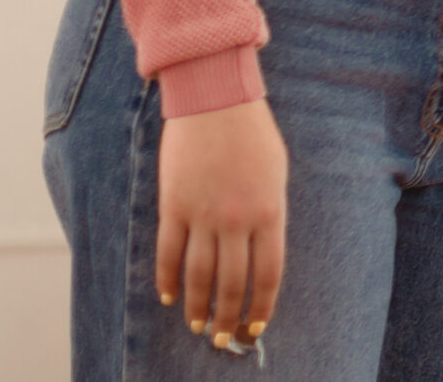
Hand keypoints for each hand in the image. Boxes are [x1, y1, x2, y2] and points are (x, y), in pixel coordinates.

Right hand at [157, 97, 287, 351]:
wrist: (215, 101)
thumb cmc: (253, 134)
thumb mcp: (276, 174)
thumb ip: (269, 213)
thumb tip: (260, 250)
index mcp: (269, 211)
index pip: (268, 273)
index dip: (262, 305)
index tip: (257, 326)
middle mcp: (236, 220)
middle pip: (232, 284)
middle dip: (229, 318)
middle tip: (224, 340)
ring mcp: (202, 215)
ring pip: (199, 276)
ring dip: (198, 307)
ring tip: (198, 326)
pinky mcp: (173, 207)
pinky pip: (168, 254)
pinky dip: (167, 279)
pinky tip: (169, 297)